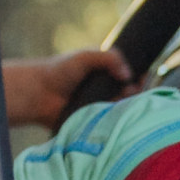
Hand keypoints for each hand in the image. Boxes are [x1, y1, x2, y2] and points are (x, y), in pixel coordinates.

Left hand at [4, 47, 133, 128]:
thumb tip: (128, 74)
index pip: (131, 75)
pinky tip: (113, 113)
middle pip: (131, 93)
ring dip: (126, 105)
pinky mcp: (95, 122)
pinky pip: (111, 123)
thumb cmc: (59, 71)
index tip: (141, 76)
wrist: (38, 94)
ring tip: (120, 99)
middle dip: (135, 91)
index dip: (139, 76)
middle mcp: (106, 90)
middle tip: (130, 89)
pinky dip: (116, 119)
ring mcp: (100, 107)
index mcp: (105, 73)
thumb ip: (110, 58)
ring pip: (123, 108)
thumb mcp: (86, 57)